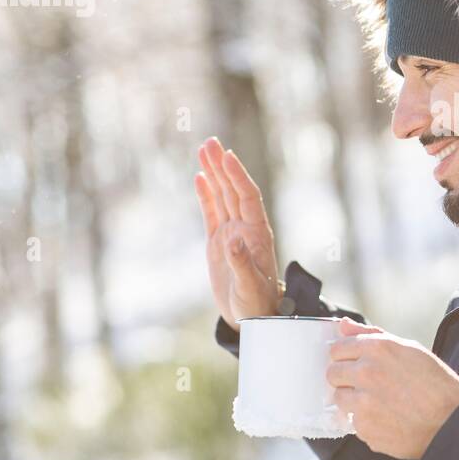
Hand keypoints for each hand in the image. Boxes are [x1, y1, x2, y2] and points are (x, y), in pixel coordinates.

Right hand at [194, 136, 280, 327]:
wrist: (252, 317)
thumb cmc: (256, 304)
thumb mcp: (250, 287)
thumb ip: (242, 264)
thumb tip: (233, 241)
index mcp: (257, 235)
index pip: (248, 198)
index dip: (239, 176)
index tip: (228, 156)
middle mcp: (246, 228)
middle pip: (234, 190)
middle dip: (223, 166)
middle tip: (210, 142)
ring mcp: (232, 233)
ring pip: (222, 197)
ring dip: (215, 173)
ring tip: (204, 149)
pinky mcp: (218, 242)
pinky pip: (212, 212)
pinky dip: (206, 194)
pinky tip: (201, 177)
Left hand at [326, 319, 458, 459]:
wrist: (452, 422)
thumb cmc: (435, 383)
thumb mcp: (409, 349)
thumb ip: (371, 335)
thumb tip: (342, 325)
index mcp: (377, 348)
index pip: (337, 349)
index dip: (345, 357)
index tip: (354, 364)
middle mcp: (366, 373)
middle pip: (332, 374)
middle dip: (345, 379)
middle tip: (367, 385)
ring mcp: (363, 403)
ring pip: (339, 399)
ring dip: (353, 401)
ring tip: (380, 403)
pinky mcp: (365, 429)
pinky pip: (354, 423)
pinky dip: (366, 422)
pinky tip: (387, 419)